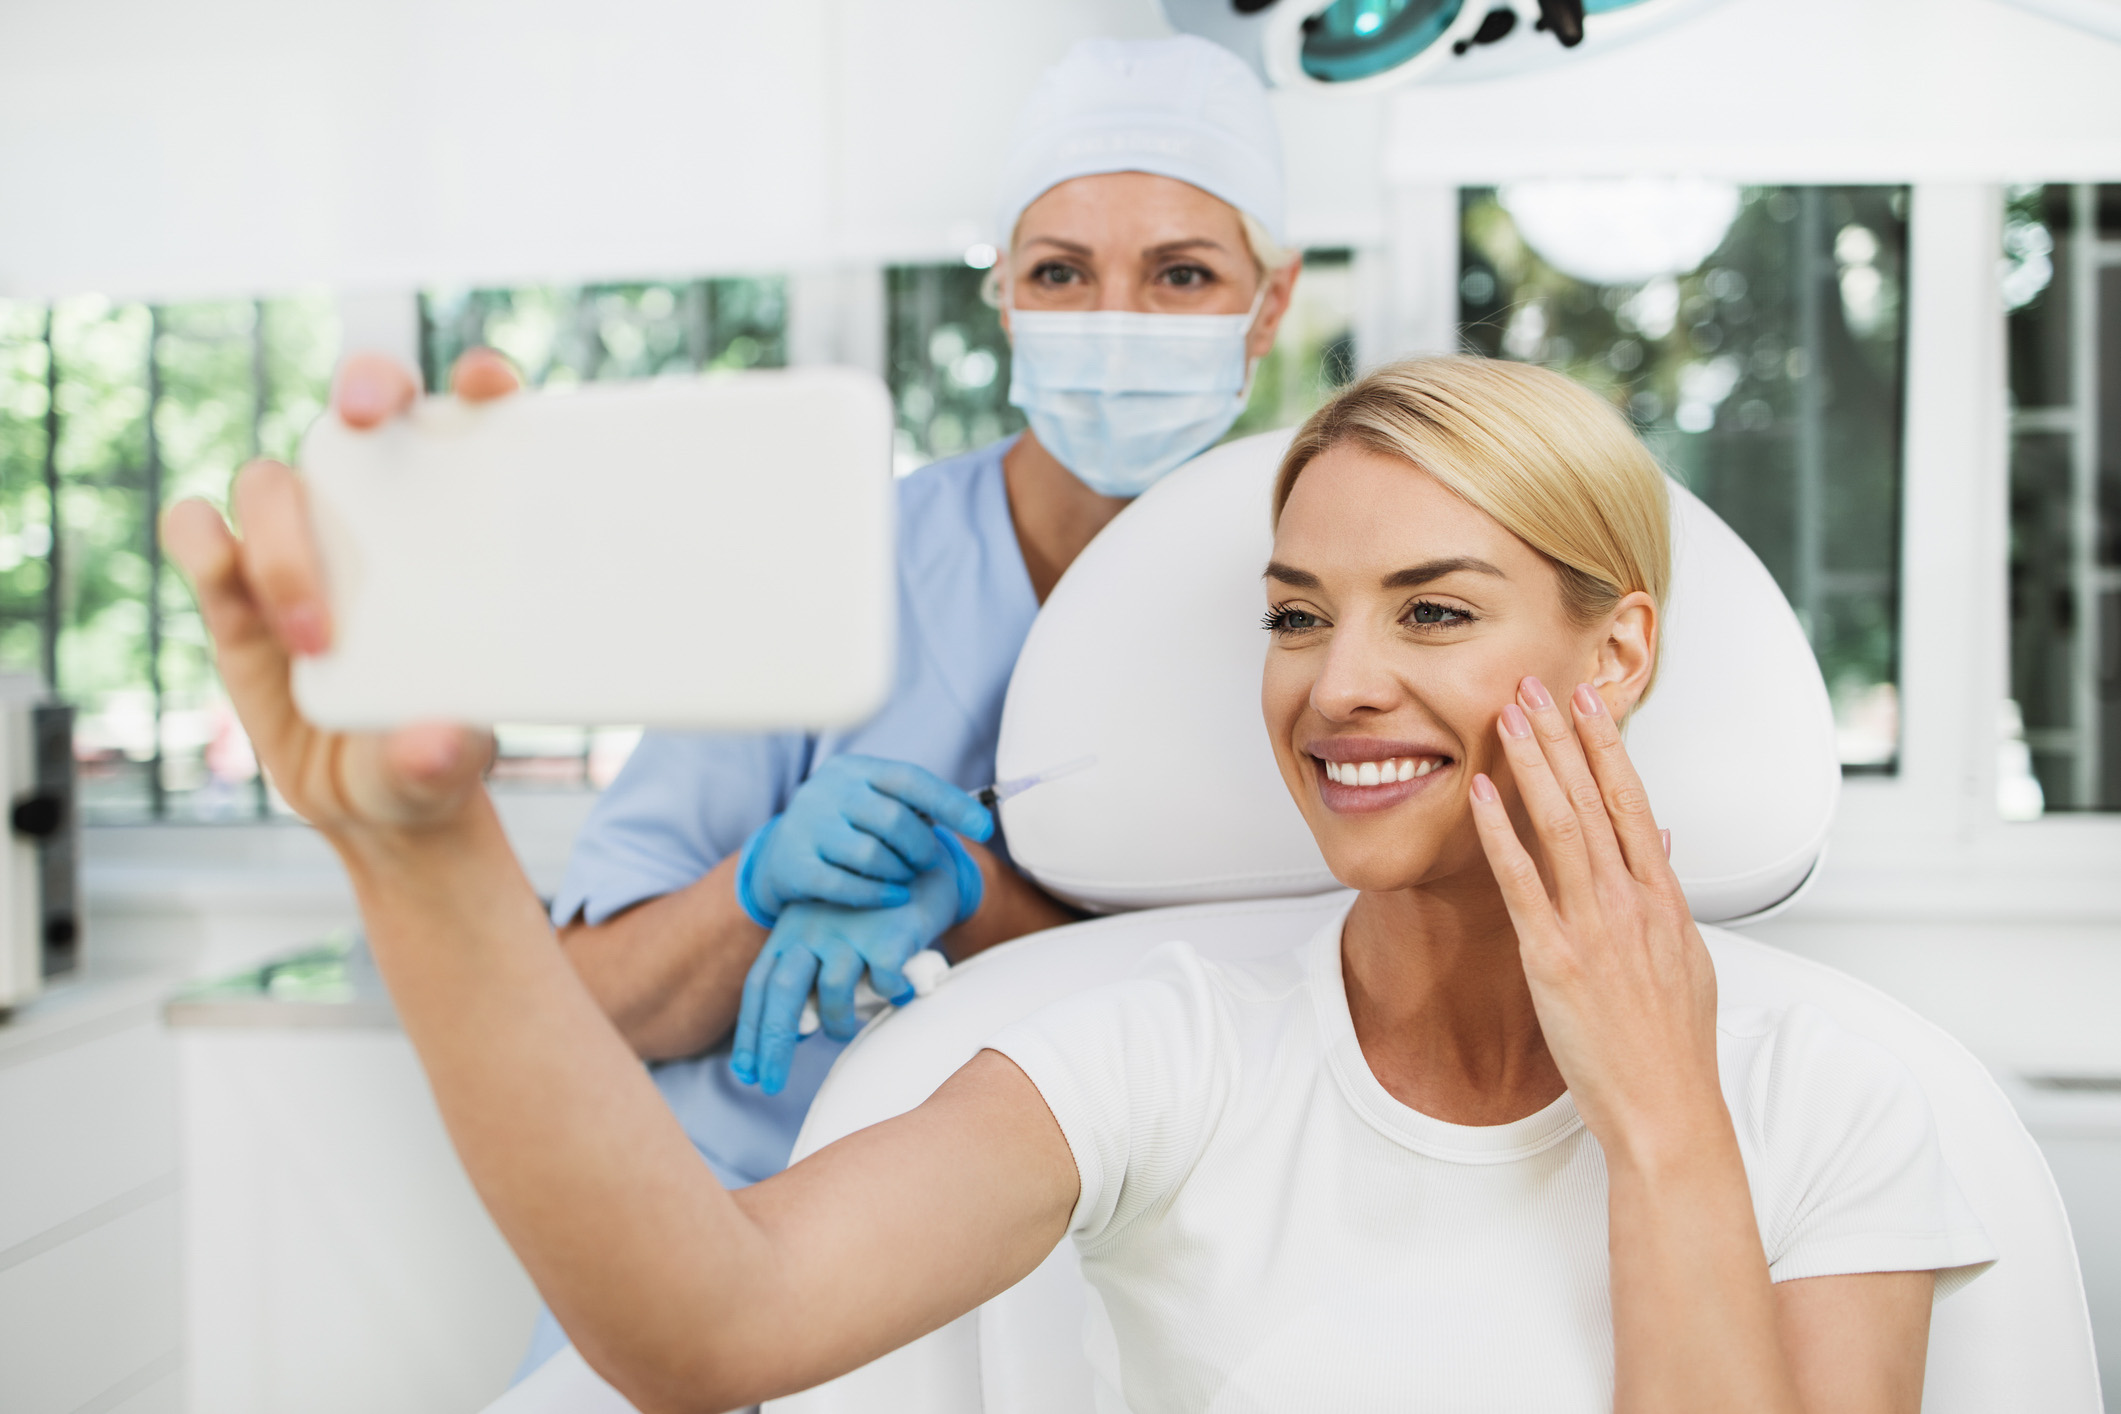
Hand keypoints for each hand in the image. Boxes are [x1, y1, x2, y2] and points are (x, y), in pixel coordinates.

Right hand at [162, 350, 521, 839]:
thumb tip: (441, 742)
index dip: (482, 384)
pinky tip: (225, 576)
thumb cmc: (438, 751)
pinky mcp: (235, 585)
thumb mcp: (453, 763)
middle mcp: (379, 514)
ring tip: (316, 638)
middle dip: (366, 385)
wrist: (377, 797)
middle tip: (364, 416)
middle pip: (366, 407)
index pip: (478, 426)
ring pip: (273, 482)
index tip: (489, 386)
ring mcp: (303, 542)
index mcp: (461, 525)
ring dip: (284, 541)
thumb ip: (446, 755)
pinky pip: (198, 532)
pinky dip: (203, 542)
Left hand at [731, 829, 979, 1093]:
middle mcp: (812, 928)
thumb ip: (811, 973)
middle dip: (772, 1046)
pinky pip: (883, 984)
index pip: (760, 986)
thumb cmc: (874, 909)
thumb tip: (795, 1031)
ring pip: (832, 995)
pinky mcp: (886, 934)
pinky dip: (892, 995)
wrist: (923, 860)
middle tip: (770, 1085)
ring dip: (839, 1023)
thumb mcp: (831, 933)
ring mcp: (849, 930)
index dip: (750, 1031)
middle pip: (782, 995)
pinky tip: (901, 992)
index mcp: (791, 930)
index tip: (747, 1072)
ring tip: (851, 1025)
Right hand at [735, 755, 993, 921]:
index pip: (909, 779)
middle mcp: (826, 791)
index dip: (952, 803)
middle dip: (921, 847)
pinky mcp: (794, 865)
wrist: (779, 855)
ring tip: (904, 877)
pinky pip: (846, 885)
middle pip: (894, 820)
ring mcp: (807, 827)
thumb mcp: (870, 804)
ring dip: (899, 872)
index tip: (985, 828)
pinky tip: (893, 897)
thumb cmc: (845, 828)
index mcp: (853, 770)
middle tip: (925, 861)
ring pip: (871, 855)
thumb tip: (978, 815)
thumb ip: (912, 806)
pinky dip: (877, 894)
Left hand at [1467, 675, 1720, 1170]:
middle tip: (1536, 682)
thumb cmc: (1674, 1048)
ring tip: (1507, 715)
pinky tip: (1480, 795)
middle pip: (1596, 799)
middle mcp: (1633, 903)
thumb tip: (1664, 845)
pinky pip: (1522, 883)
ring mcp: (1595, 927)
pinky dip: (1500, 833)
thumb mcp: (1689, 963)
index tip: (1588, 702)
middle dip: (1563, 736)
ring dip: (1532, 764)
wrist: (1670, 1111)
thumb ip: (1669, 900)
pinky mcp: (1555, 959)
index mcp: (1665, 901)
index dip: (1608, 747)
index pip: (1635, 803)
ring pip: (1561, 825)